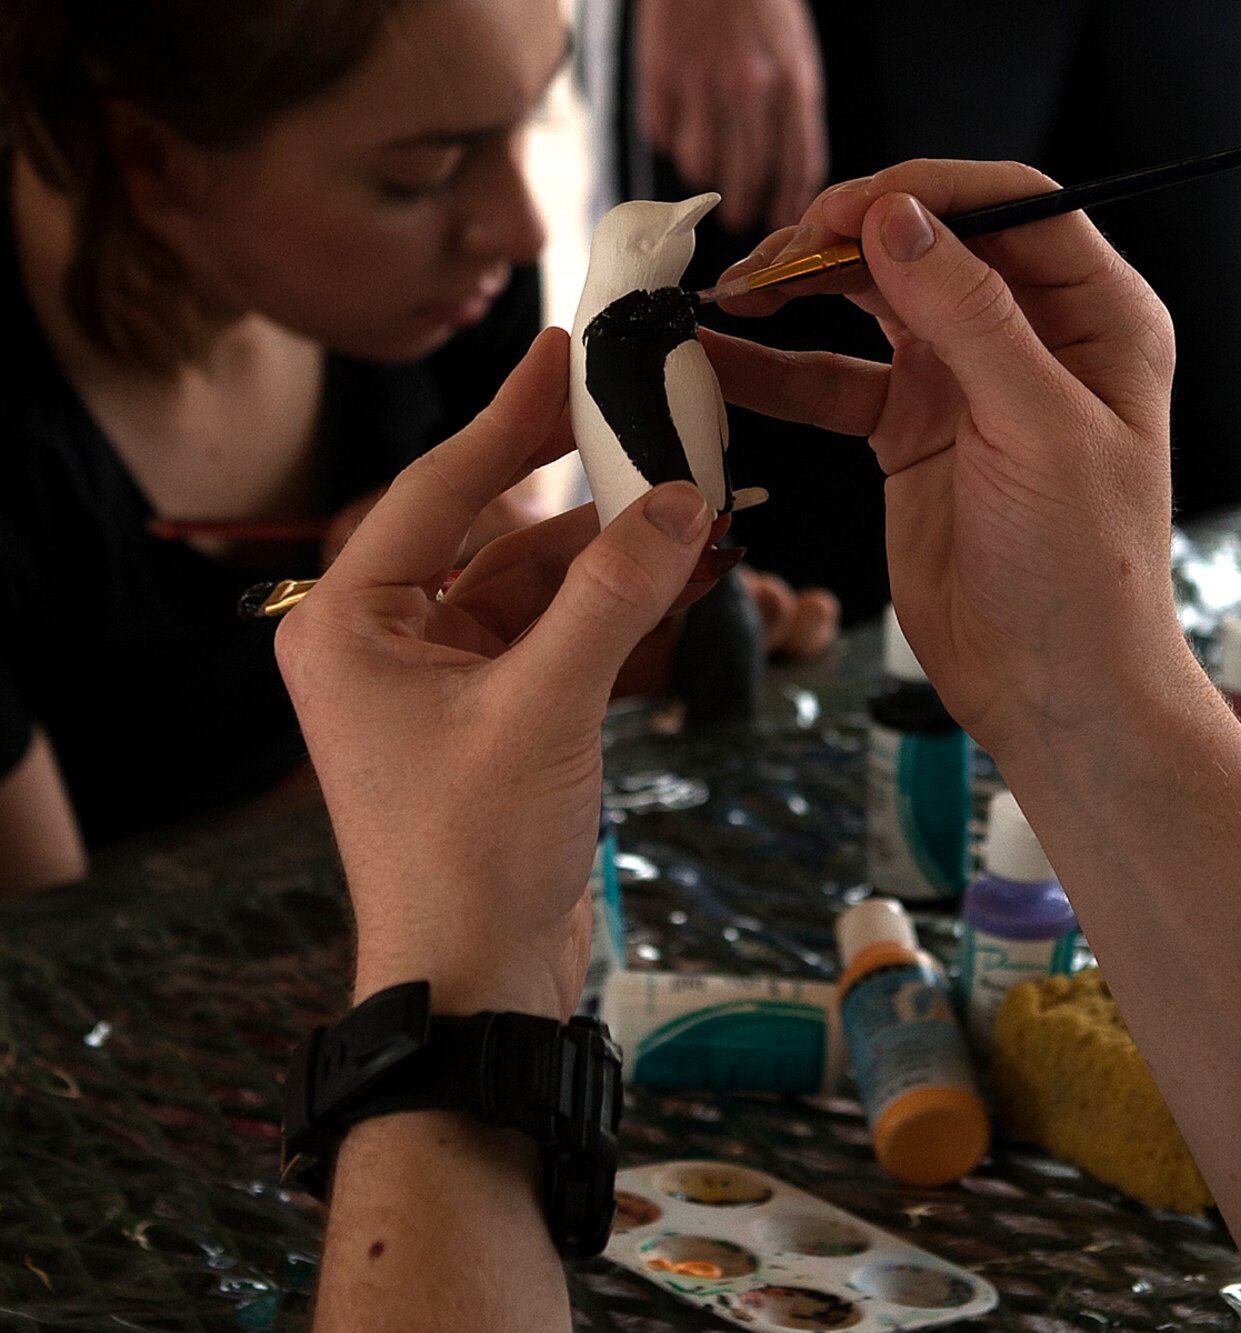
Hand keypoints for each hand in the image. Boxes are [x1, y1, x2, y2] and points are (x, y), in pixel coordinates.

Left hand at [275, 329, 723, 1019]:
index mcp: (352, 623)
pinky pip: (566, 637)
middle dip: (588, 491)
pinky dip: (624, 608)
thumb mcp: (544, 707)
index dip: (512, 417)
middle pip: (499, 532)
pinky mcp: (501, 719)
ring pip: (545, 586)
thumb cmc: (470, 855)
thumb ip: (613, 594)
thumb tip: (681, 499)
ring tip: (706, 509)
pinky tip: (690, 572)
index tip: (567, 351)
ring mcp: (448, 683)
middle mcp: (390, 642)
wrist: (478, 984)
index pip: (441, 489)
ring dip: (622, 554)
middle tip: (656, 420)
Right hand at [635, 0, 826, 232]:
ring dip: (703, 171)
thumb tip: (787, 175)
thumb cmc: (758, 4)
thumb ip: (793, 109)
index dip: (788, 203)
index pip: (797, 165)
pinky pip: (663, 135)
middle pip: (747, 177)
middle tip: (737, 216)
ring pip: (700, 166)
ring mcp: (702, 82)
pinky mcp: (661, 75)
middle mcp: (750, 88)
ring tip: (706, 159)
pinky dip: (670, 137)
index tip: (781, 221)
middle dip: (742, 207)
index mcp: (793, 83)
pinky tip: (679, 120)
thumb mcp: (794, 53)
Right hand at [700, 161, 1189, 758]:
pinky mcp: (913, 432)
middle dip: (844, 237)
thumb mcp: (1038, 431)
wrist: (1056, 690)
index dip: (925, 193)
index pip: (1012, 206)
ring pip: (871, 302)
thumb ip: (971, 316)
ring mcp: (968, 382)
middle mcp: (1034, 336)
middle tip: (774, 255)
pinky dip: (776, 369)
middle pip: (928, 243)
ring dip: (800, 290)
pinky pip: (835, 381)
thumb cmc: (1085, 571)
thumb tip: (898, 216)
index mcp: (1098, 316)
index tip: (845, 209)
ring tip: (732, 292)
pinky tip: (718, 358)